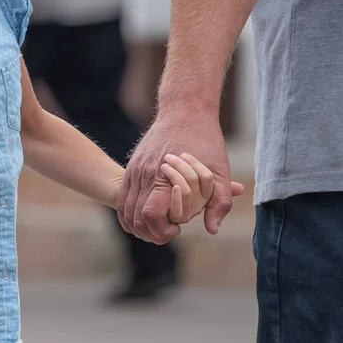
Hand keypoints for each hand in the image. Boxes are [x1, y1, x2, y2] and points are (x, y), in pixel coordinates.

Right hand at [117, 109, 235, 244]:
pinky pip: (122, 198)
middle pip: (135, 219)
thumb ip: (218, 203)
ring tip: (157, 226)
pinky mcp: (131, 166)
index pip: (150, 216)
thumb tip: (212, 229)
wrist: (185, 110)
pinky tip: (145, 217)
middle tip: (169, 231)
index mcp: (164, 178)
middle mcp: (144, 175)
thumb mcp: (220, 173)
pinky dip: (129, 214)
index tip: (177, 228)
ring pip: (125, 211)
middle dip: (150, 233)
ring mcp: (134, 170)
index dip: (161, 230)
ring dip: (138, 226)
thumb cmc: (206, 140)